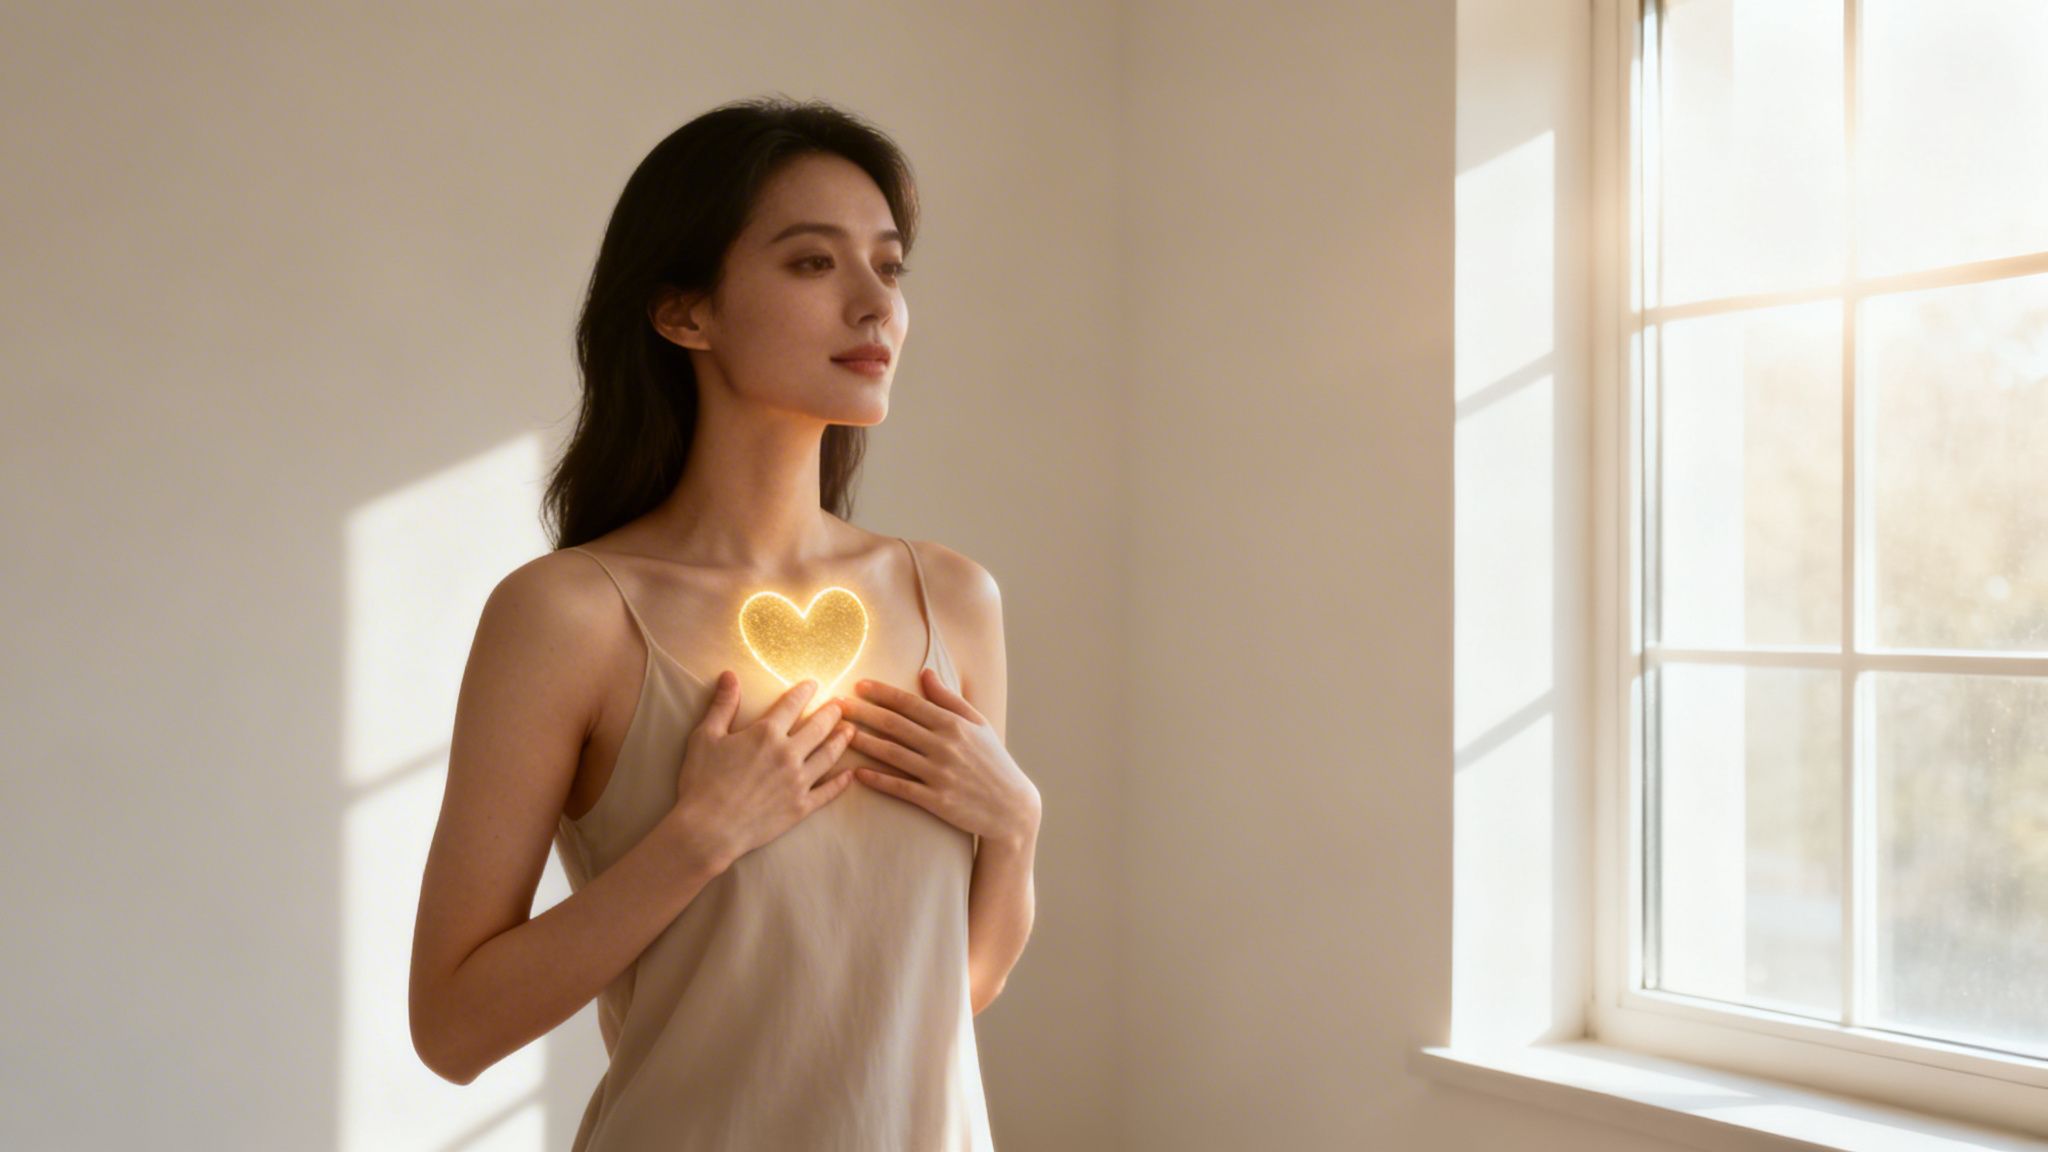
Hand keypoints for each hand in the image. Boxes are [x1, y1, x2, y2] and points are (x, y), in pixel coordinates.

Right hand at [669, 673, 856, 869]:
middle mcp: (788, 753)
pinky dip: (841, 782)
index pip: (792, 704)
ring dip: (841, 741)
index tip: (814, 684)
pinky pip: (828, 792)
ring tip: (851, 731)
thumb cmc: (702, 781)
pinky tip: (850, 775)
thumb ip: (722, 705)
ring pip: (829, 756)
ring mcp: (798, 781)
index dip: (805, 691)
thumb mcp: (705, 737)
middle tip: (841, 705)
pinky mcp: (801, 807)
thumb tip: (729, 675)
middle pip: (818, 727)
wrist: (708, 829)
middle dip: (831, 713)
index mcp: (766, 733)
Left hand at [835, 667, 1040, 847]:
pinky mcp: (937, 800)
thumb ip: (949, 699)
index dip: (882, 693)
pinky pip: (901, 787)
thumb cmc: (994, 761)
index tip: (858, 684)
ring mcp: (940, 774)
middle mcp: (945, 746)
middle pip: (895, 725)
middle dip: (863, 712)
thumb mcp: (978, 724)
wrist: (1012, 807)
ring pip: (893, 754)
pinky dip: (878, 779)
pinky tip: (857, 773)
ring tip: (840, 734)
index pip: (910, 703)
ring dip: (863, 742)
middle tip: (836, 705)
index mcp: (954, 724)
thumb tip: (925, 672)